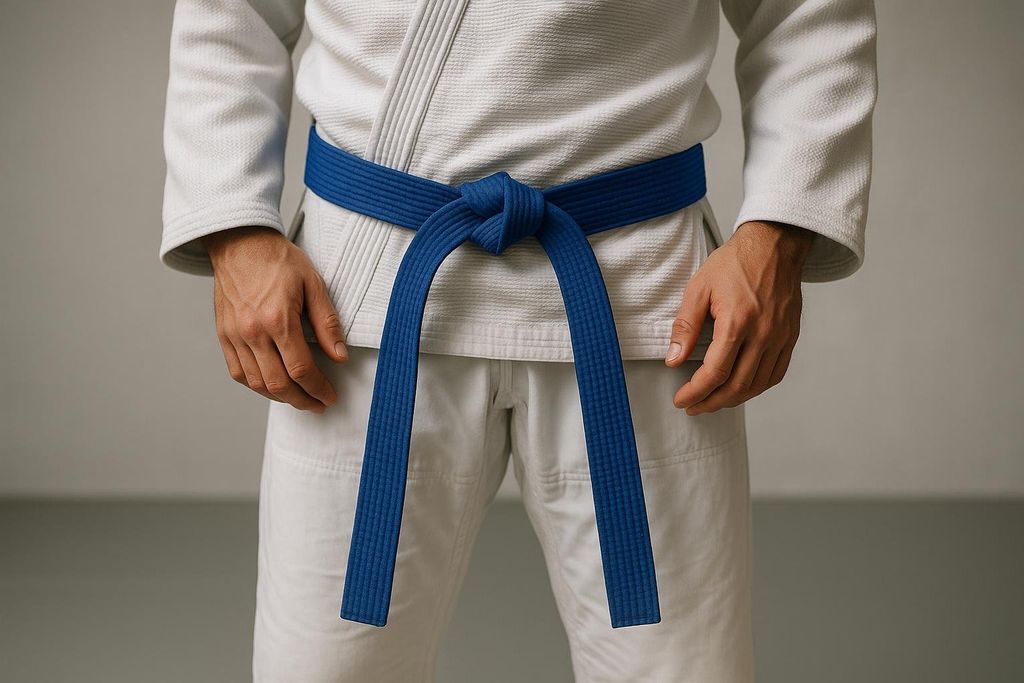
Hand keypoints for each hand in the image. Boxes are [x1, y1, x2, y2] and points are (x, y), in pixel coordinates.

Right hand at [202, 226, 348, 412]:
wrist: (240, 243)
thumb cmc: (277, 260)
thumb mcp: (314, 284)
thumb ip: (327, 323)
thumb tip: (340, 355)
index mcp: (277, 320)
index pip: (301, 370)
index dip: (318, 389)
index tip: (329, 397)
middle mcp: (252, 332)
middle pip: (278, 384)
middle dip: (302, 400)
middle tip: (318, 404)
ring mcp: (234, 336)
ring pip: (257, 384)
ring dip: (280, 397)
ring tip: (299, 397)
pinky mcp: (223, 335)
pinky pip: (238, 373)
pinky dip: (256, 386)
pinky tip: (272, 385)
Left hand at [665, 220, 813, 414]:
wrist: (774, 245)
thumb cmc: (734, 263)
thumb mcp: (698, 288)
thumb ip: (685, 326)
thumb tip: (673, 360)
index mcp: (738, 321)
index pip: (715, 372)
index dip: (695, 392)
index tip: (681, 399)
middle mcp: (763, 333)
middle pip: (737, 385)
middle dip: (711, 402)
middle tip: (693, 407)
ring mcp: (781, 337)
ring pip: (757, 384)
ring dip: (733, 400)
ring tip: (712, 402)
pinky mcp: (790, 337)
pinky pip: (775, 374)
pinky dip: (756, 388)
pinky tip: (740, 389)